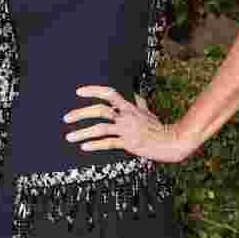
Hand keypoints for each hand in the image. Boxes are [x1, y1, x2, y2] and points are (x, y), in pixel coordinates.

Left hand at [63, 86, 198, 163]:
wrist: (172, 142)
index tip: (78, 92)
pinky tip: (84, 146)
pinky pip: (108, 143)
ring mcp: (127, 130)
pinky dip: (95, 145)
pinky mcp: (129, 144)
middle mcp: (126, 116)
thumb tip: (136, 94)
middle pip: (99, 110)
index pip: (109, 93)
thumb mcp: (148, 112)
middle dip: (80, 113)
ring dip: (82, 132)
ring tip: (69, 137)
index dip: (93, 91)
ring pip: (100, 128)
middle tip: (66, 118)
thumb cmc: (159, 128)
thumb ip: (139, 103)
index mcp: (129, 107)